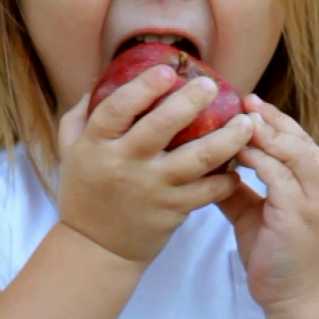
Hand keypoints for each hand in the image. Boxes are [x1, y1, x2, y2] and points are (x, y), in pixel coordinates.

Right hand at [56, 65, 254, 266]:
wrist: (96, 248)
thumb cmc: (86, 189)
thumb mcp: (71, 149)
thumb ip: (82, 113)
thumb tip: (102, 77)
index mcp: (96, 145)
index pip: (117, 109)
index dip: (142, 88)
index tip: (167, 71)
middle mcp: (124, 165)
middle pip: (160, 128)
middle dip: (189, 102)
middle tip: (211, 84)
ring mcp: (152, 189)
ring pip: (196, 159)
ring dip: (226, 139)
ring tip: (246, 122)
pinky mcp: (173, 210)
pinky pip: (208, 192)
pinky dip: (228, 178)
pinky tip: (241, 162)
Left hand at [215, 95, 318, 314]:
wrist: (297, 301)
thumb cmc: (276, 258)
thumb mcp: (255, 215)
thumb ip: (239, 189)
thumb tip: (209, 165)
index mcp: (314, 185)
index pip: (299, 141)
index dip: (276, 120)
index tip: (249, 102)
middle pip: (300, 140)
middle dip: (272, 118)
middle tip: (244, 99)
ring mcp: (314, 202)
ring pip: (295, 153)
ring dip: (267, 133)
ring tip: (240, 118)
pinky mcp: (299, 217)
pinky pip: (280, 178)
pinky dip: (260, 160)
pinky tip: (237, 152)